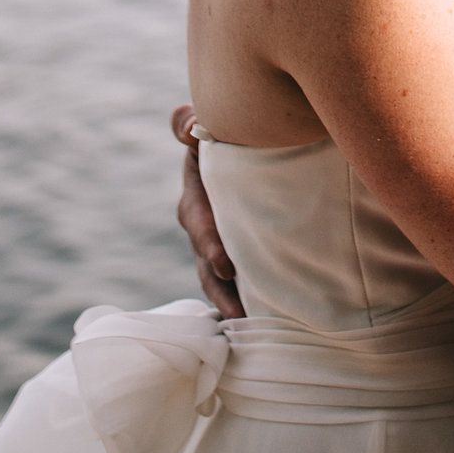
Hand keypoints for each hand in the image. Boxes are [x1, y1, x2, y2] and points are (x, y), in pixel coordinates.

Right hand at [170, 105, 243, 318]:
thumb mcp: (207, 126)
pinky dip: (247, 302)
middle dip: (221, 288)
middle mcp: (206, 226)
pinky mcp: (243, 255)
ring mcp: (223, 243)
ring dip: (234, 303)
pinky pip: (240, 282)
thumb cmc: (229, 130)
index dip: (208, 243)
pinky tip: (265, 324)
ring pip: (221, 280)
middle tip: (239, 311)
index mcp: (198, 195)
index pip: (197, 220)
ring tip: (252, 328)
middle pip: (208, 262)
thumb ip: (189, 124)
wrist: (249, 143)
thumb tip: (188, 128)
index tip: (224, 265)